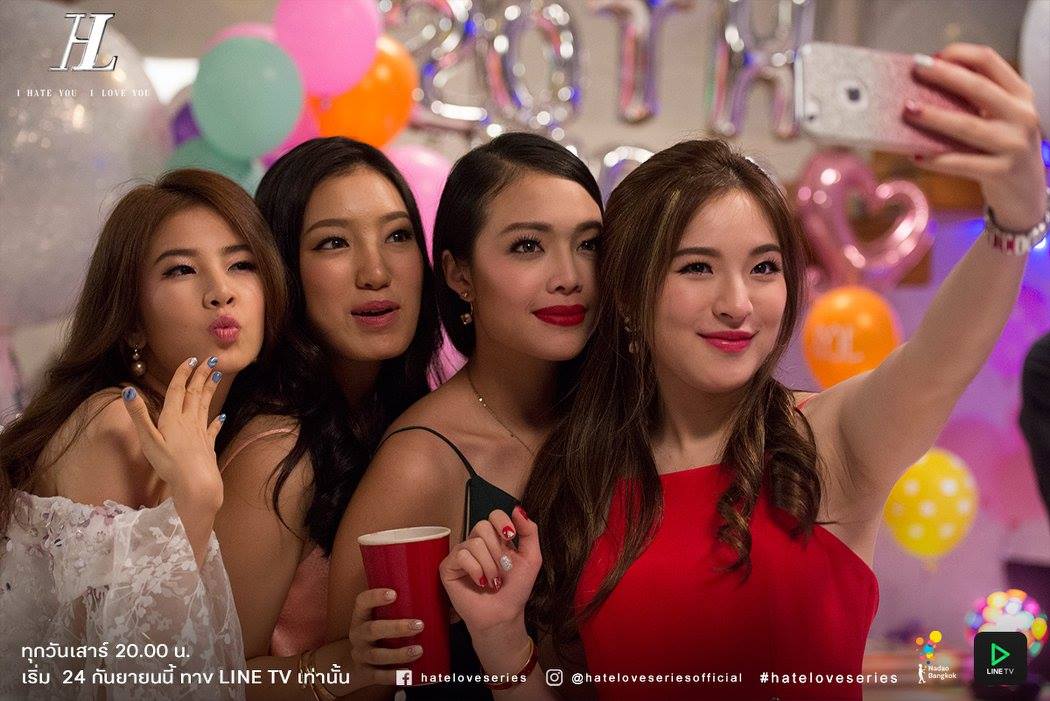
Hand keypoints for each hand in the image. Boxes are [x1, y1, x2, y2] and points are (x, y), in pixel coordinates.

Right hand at [121, 356, 225, 511]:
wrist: (196, 483)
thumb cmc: (170, 463)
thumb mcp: (148, 439)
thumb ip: (139, 415)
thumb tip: (127, 390)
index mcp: (173, 418)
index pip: (177, 390)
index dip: (183, 374)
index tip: (192, 359)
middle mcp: (189, 421)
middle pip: (195, 393)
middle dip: (202, 375)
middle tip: (213, 359)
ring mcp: (200, 432)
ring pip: (205, 406)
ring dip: (210, 390)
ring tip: (217, 376)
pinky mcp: (208, 445)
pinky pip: (213, 429)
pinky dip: (217, 421)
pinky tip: (222, 416)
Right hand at [345, 588, 424, 686]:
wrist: (357, 664)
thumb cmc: (380, 634)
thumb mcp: (382, 619)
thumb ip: (402, 608)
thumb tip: (437, 595)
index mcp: (361, 617)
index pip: (362, 602)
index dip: (375, 597)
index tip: (394, 594)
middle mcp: (358, 635)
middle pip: (372, 629)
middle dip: (396, 628)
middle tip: (419, 625)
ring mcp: (360, 655)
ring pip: (377, 655)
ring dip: (399, 653)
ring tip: (419, 650)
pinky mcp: (366, 674)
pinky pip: (379, 676)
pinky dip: (394, 675)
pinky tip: (409, 673)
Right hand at [439, 506, 539, 637]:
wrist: (504, 615)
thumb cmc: (516, 590)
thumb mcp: (531, 558)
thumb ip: (529, 532)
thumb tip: (517, 509)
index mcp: (496, 539)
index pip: (494, 515)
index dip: (502, 522)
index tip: (510, 536)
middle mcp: (477, 543)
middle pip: (482, 526)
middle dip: (497, 550)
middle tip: (503, 569)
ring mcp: (461, 554)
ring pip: (474, 543)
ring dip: (489, 565)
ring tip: (493, 582)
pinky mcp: (448, 567)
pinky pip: (461, 556)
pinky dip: (476, 570)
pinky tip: (481, 583)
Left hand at [905, 43, 1045, 229]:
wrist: (1026, 193)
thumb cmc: (1001, 149)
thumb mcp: (999, 119)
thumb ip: (973, 103)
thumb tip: (921, 90)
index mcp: (1020, 94)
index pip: (990, 62)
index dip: (960, 55)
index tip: (932, 57)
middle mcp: (1022, 115)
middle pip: (979, 88)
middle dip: (944, 76)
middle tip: (914, 70)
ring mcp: (1014, 144)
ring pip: (968, 126)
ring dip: (935, 117)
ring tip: (908, 111)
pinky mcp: (1002, 172)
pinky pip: (962, 163)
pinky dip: (936, 159)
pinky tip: (915, 155)